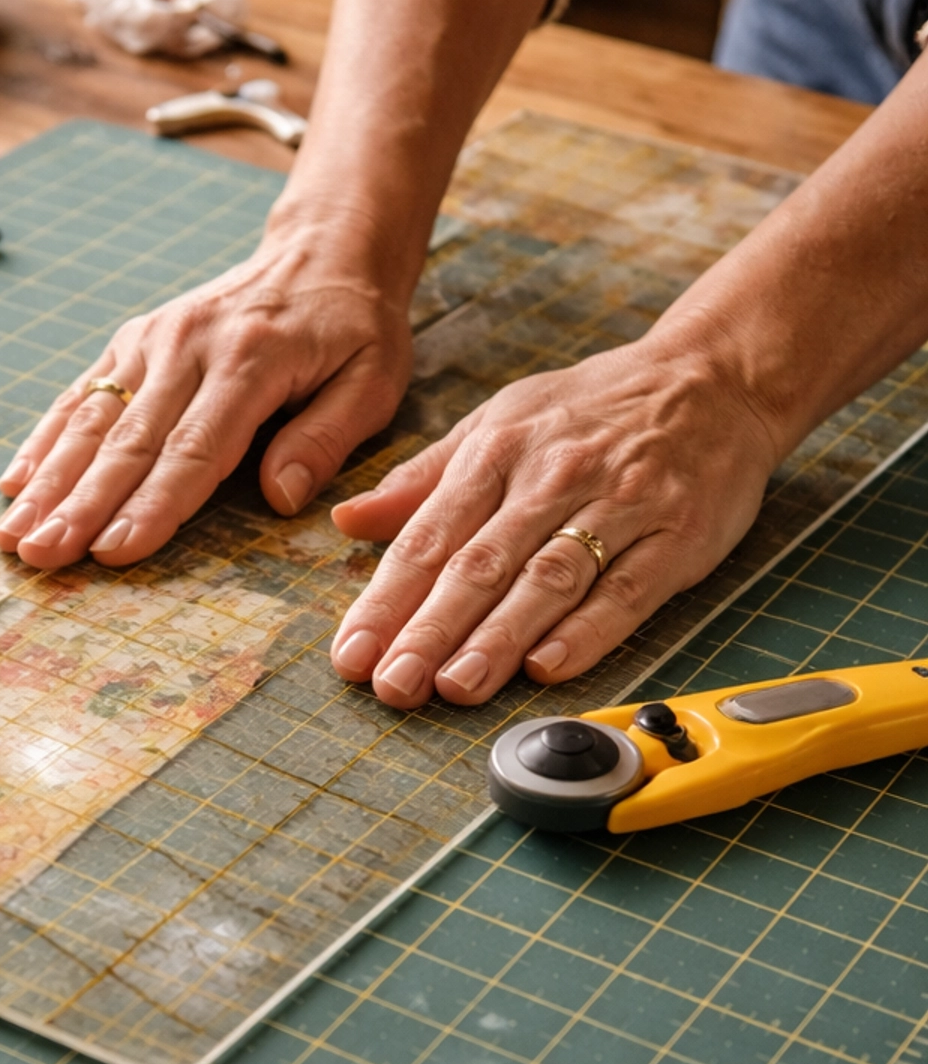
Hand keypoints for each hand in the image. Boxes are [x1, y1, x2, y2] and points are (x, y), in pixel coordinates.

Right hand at [0, 231, 413, 566]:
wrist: (323, 250)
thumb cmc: (353, 329)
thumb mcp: (373, 380)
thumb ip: (326, 438)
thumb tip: (279, 497)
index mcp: (251, 361)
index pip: (194, 448)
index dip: (152, 504)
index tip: (113, 551)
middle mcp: (189, 347)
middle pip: (128, 441)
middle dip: (80, 505)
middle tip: (42, 556)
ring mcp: (152, 340)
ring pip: (92, 420)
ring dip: (49, 482)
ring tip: (12, 535)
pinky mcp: (133, 340)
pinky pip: (82, 393)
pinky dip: (44, 439)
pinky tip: (15, 484)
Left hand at [328, 336, 781, 706]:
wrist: (716, 376)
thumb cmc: (597, 406)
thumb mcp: (500, 420)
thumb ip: (424, 478)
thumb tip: (348, 520)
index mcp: (499, 450)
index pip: (429, 536)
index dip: (387, 599)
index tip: (352, 653)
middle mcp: (553, 476)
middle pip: (481, 564)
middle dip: (430, 630)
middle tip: (392, 685)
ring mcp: (619, 506)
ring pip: (548, 580)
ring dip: (497, 638)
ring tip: (455, 687)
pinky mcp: (677, 536)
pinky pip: (628, 590)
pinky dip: (588, 631)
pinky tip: (549, 668)